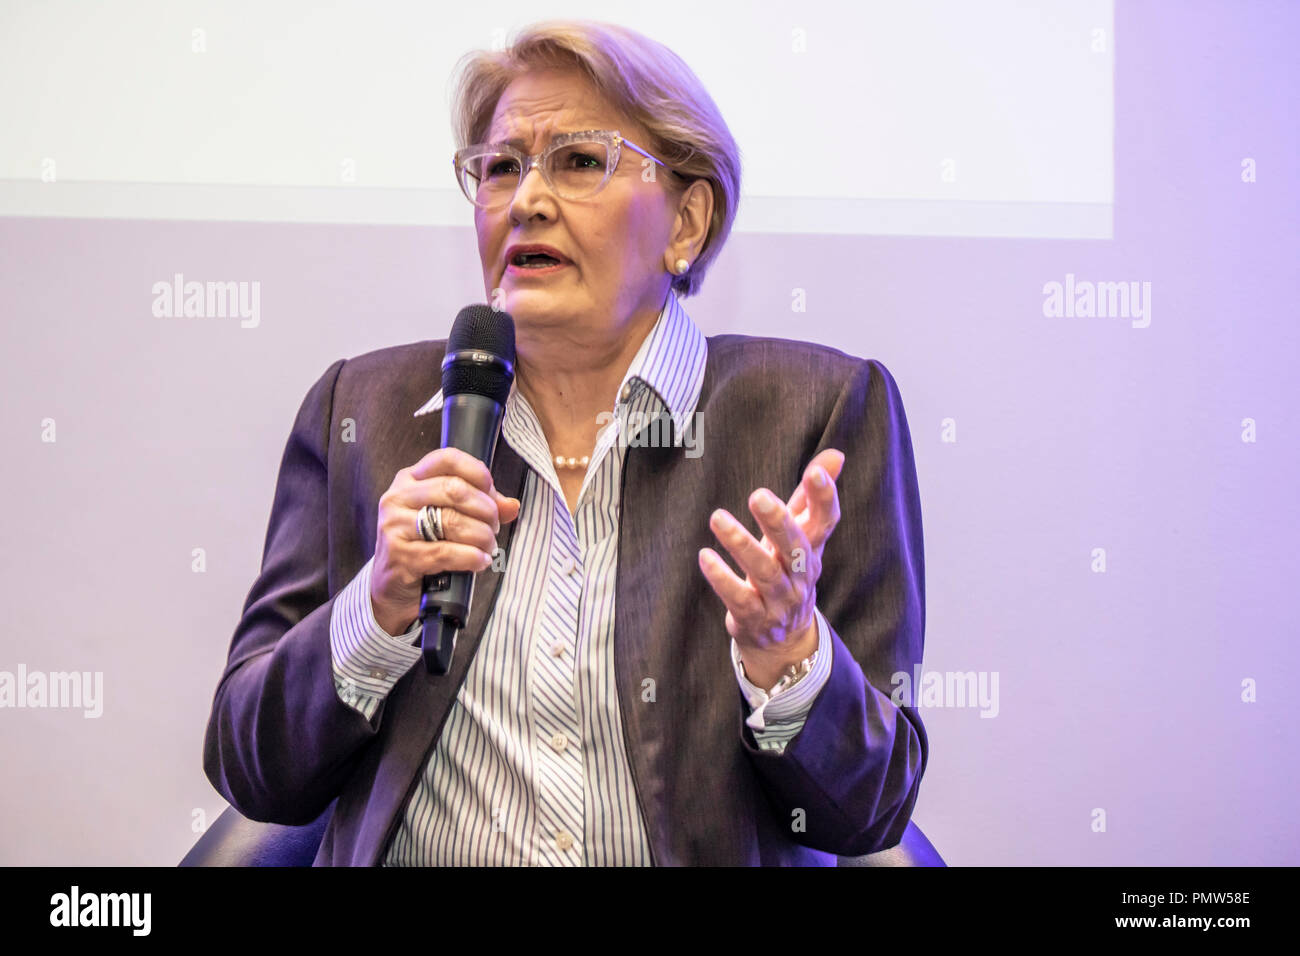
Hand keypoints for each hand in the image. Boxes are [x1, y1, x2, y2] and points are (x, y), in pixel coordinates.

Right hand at [370, 447, 520, 635]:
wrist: (391, 588)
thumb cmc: (423, 546)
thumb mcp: (447, 518)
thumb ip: (480, 507)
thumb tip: (512, 505)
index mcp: (409, 479)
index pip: (446, 459)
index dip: (477, 471)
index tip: (491, 492)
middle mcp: (398, 498)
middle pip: (454, 489)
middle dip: (485, 510)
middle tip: (494, 527)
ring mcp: (395, 526)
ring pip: (452, 521)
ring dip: (482, 536)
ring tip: (489, 547)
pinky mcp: (399, 555)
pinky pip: (446, 552)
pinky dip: (471, 557)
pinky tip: (480, 561)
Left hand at [698, 449, 844, 689]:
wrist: (784, 638)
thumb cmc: (787, 570)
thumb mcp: (800, 535)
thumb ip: (810, 497)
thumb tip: (835, 453)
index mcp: (812, 548)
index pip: (825, 521)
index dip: (824, 498)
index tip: (815, 472)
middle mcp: (801, 574)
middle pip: (795, 547)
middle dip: (778, 521)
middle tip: (758, 495)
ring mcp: (780, 600)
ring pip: (764, 572)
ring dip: (740, 544)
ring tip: (717, 518)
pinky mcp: (755, 618)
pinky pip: (739, 599)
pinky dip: (722, 579)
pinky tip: (705, 557)